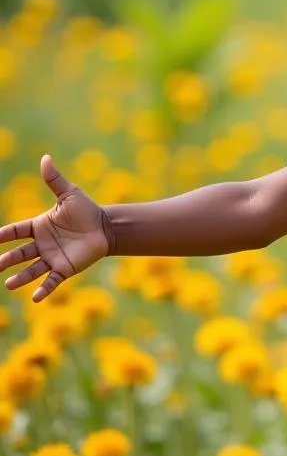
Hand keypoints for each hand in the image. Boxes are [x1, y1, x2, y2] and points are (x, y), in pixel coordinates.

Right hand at [0, 155, 113, 301]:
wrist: (106, 227)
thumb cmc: (86, 210)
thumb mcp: (69, 194)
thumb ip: (55, 179)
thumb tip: (45, 158)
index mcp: (38, 226)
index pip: (15, 231)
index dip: (1, 235)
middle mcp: (41, 244)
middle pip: (18, 253)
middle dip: (5, 260)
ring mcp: (51, 257)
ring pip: (31, 270)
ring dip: (20, 278)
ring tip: (8, 284)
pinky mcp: (64, 268)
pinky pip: (51, 281)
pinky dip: (43, 289)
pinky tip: (35, 297)